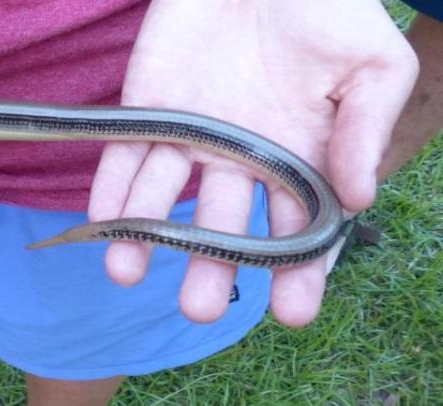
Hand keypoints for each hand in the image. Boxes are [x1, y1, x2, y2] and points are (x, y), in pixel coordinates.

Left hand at [89, 0, 416, 325]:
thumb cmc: (327, 10)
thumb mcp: (371, 65)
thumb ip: (364, 130)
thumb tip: (357, 200)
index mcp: (301, 157)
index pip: (298, 228)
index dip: (297, 271)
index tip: (292, 311)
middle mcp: (241, 159)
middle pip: (224, 227)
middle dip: (212, 267)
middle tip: (200, 308)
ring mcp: (192, 137)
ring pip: (164, 199)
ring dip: (145, 237)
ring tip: (127, 273)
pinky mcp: (148, 110)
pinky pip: (125, 158)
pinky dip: (112, 189)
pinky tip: (105, 221)